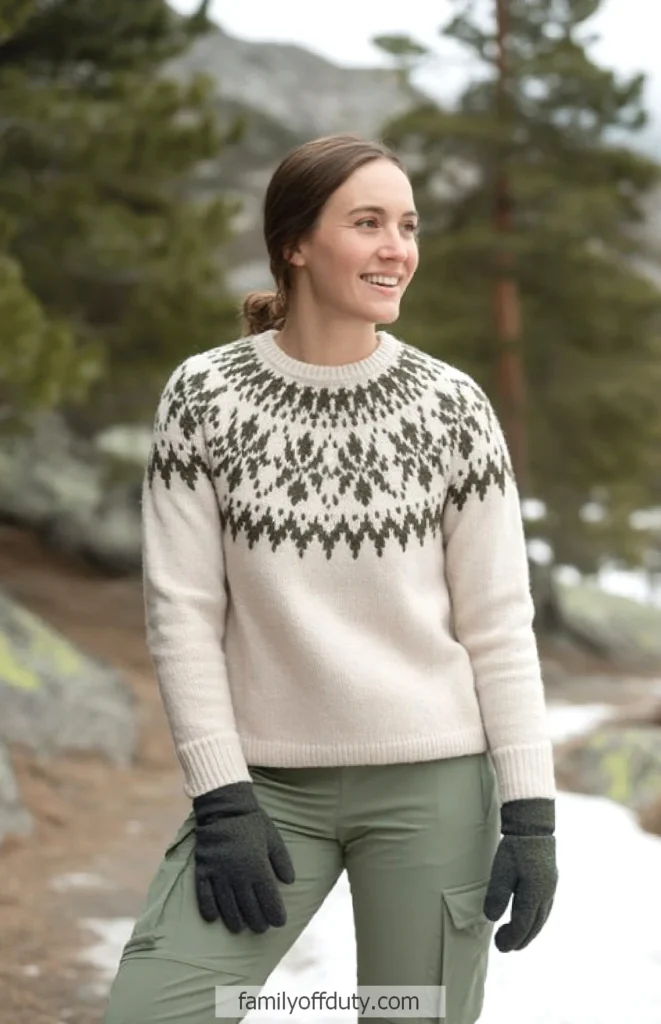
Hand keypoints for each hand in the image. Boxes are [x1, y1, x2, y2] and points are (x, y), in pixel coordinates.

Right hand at [192, 782, 294, 933]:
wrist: (224, 807)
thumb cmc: (253, 823)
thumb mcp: (274, 839)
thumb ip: (282, 861)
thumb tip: (289, 882)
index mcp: (258, 867)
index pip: (269, 899)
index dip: (275, 914)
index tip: (279, 922)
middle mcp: (238, 874)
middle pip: (248, 906)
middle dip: (257, 920)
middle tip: (261, 929)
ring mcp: (219, 873)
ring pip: (227, 904)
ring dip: (234, 920)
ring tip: (239, 929)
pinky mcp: (203, 869)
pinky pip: (204, 894)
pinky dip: (208, 908)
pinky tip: (212, 919)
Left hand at [483, 798, 557, 951]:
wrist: (533, 826)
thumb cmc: (515, 848)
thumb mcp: (501, 871)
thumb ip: (497, 896)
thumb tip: (492, 918)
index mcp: (535, 894)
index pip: (523, 925)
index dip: (511, 938)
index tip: (500, 946)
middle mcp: (547, 894)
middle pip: (535, 925)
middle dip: (521, 939)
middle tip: (505, 946)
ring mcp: (551, 887)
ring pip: (542, 918)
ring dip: (529, 931)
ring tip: (516, 937)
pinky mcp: (550, 880)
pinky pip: (544, 908)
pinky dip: (535, 919)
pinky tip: (528, 919)